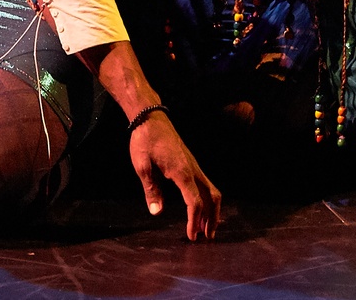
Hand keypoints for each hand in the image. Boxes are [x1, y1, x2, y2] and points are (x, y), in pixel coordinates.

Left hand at [129, 111, 222, 240]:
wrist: (151, 119)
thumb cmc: (145, 141)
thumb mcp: (143, 166)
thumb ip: (151, 190)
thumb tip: (157, 212)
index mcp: (182, 171)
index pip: (194, 201)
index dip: (194, 220)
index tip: (191, 236)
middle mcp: (193, 169)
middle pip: (212, 196)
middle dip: (212, 218)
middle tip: (207, 237)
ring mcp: (194, 166)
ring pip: (211, 190)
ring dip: (212, 210)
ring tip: (207, 228)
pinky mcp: (191, 164)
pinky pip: (205, 185)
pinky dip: (206, 199)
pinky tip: (200, 207)